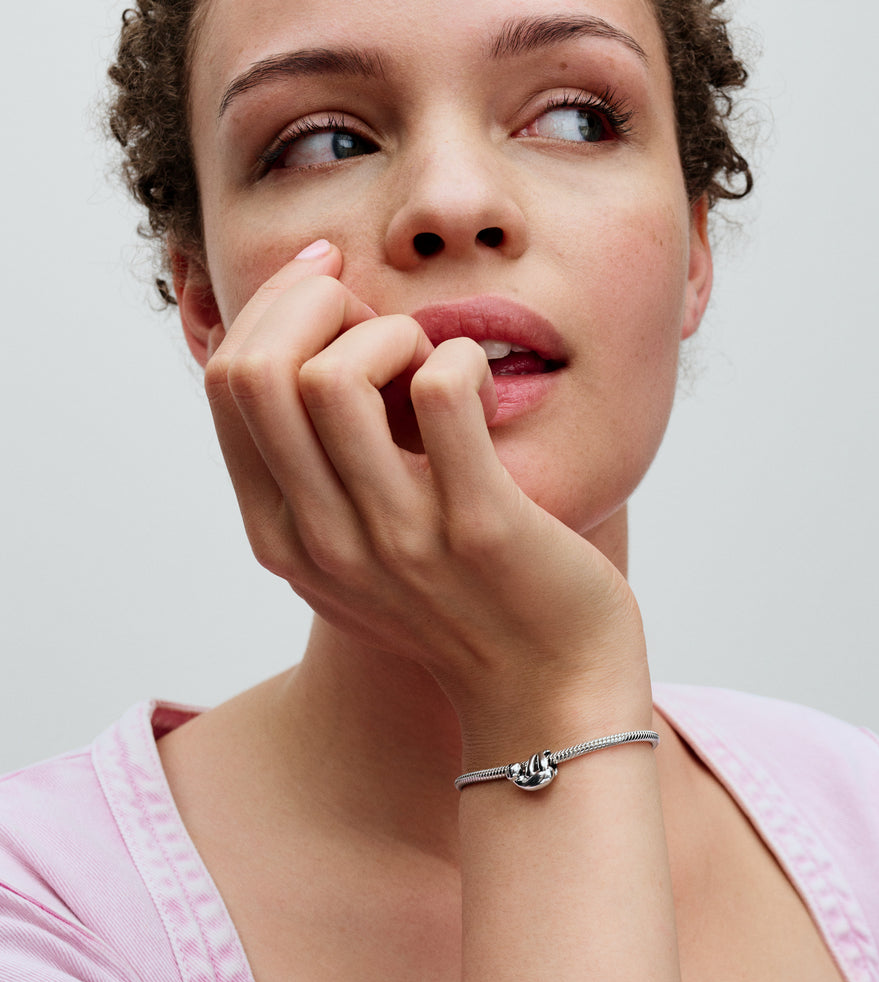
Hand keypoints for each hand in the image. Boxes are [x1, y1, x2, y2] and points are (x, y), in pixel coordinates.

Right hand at [204, 243, 649, 758]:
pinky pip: (442, 391)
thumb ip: (316, 470)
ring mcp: (396, 538)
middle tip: (383, 322)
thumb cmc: (462, 599)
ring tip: (432, 360)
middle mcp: (321, 541)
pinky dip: (461, 358)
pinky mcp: (478, 527)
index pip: (226, 382)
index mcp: (281, 535)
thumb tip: (303, 333)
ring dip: (390, 333)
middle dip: (316, 305)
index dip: (275, 309)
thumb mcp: (356, 549)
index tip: (334, 287)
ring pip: (333, 379)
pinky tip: (481, 383)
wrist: (550, 693)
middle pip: (256, 372)